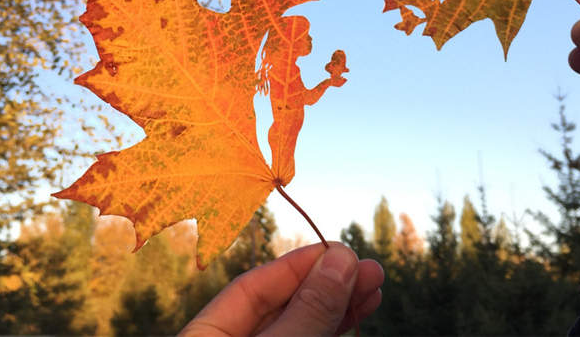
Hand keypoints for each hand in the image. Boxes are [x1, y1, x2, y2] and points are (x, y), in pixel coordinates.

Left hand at [180, 242, 383, 335]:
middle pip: (282, 307)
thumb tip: (341, 259)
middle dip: (329, 285)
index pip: (252, 287)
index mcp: (203, 336)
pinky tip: (356, 312)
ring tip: (375, 286)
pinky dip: (331, 329)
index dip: (299, 265)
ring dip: (339, 307)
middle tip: (372, 269)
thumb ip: (306, 311)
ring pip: (301, 328)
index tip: (341, 250)